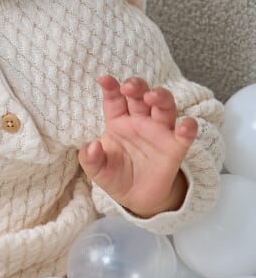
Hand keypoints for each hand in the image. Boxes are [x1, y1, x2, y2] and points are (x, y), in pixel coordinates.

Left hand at [79, 74, 196, 216]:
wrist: (136, 197)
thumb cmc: (115, 176)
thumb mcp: (97, 170)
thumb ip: (90, 159)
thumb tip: (90, 146)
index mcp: (118, 122)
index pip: (115, 100)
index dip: (111, 88)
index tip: (104, 79)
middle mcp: (140, 122)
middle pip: (141, 97)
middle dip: (136, 87)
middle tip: (129, 86)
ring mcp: (159, 132)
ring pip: (164, 107)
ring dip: (160, 98)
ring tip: (152, 96)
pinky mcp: (175, 147)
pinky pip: (185, 134)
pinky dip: (188, 128)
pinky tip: (186, 125)